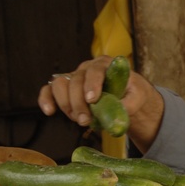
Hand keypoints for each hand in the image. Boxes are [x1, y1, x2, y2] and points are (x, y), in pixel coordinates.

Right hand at [37, 56, 164, 152]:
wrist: (126, 96)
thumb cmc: (132, 93)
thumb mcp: (138, 96)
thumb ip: (130, 102)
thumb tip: (119, 111)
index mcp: (105, 65)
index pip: (95, 70)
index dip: (92, 84)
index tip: (92, 99)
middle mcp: (86, 68)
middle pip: (75, 80)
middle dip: (78, 102)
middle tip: (85, 120)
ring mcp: (74, 78)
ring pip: (59, 85)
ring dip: (65, 104)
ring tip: (78, 119)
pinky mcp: (65, 89)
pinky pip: (49, 90)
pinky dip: (46, 100)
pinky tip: (50, 112)